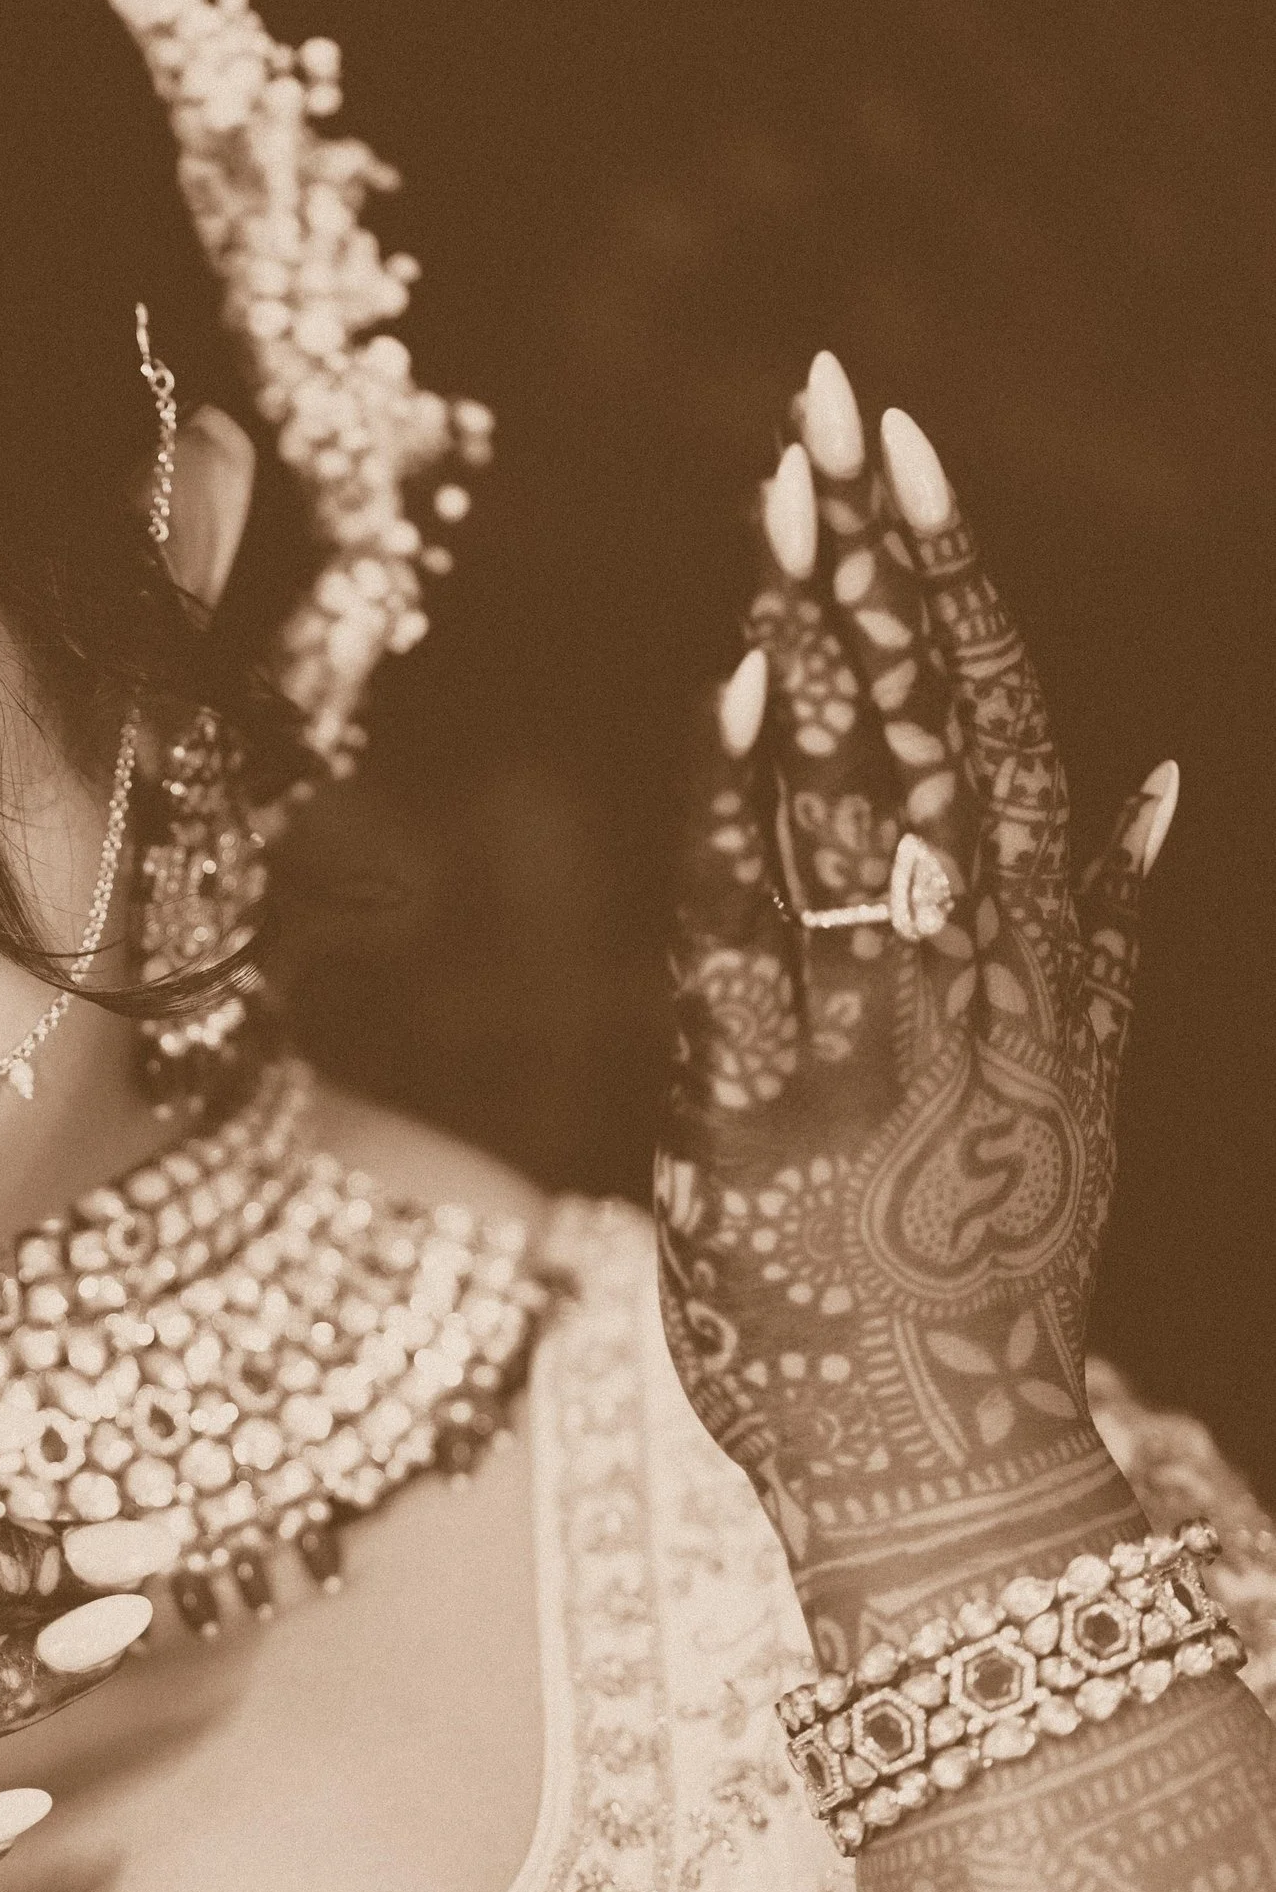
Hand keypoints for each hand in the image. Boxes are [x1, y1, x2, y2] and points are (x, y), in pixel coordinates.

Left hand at [654, 351, 1172, 1653]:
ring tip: (792, 505)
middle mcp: (981, 997)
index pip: (996, 735)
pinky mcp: (773, 1128)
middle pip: (932, 740)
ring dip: (825, 652)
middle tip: (834, 413)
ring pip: (858, 816)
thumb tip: (1149, 776)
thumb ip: (1100, 936)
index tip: (900, 452)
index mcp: (1045, 974)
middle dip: (883, 571)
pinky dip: (750, 818)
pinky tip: (741, 690)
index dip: (951, 588)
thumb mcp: (1068, 1099)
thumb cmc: (983, 1277)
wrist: (947, 1478)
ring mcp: (882, 1054)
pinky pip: (755, 945)